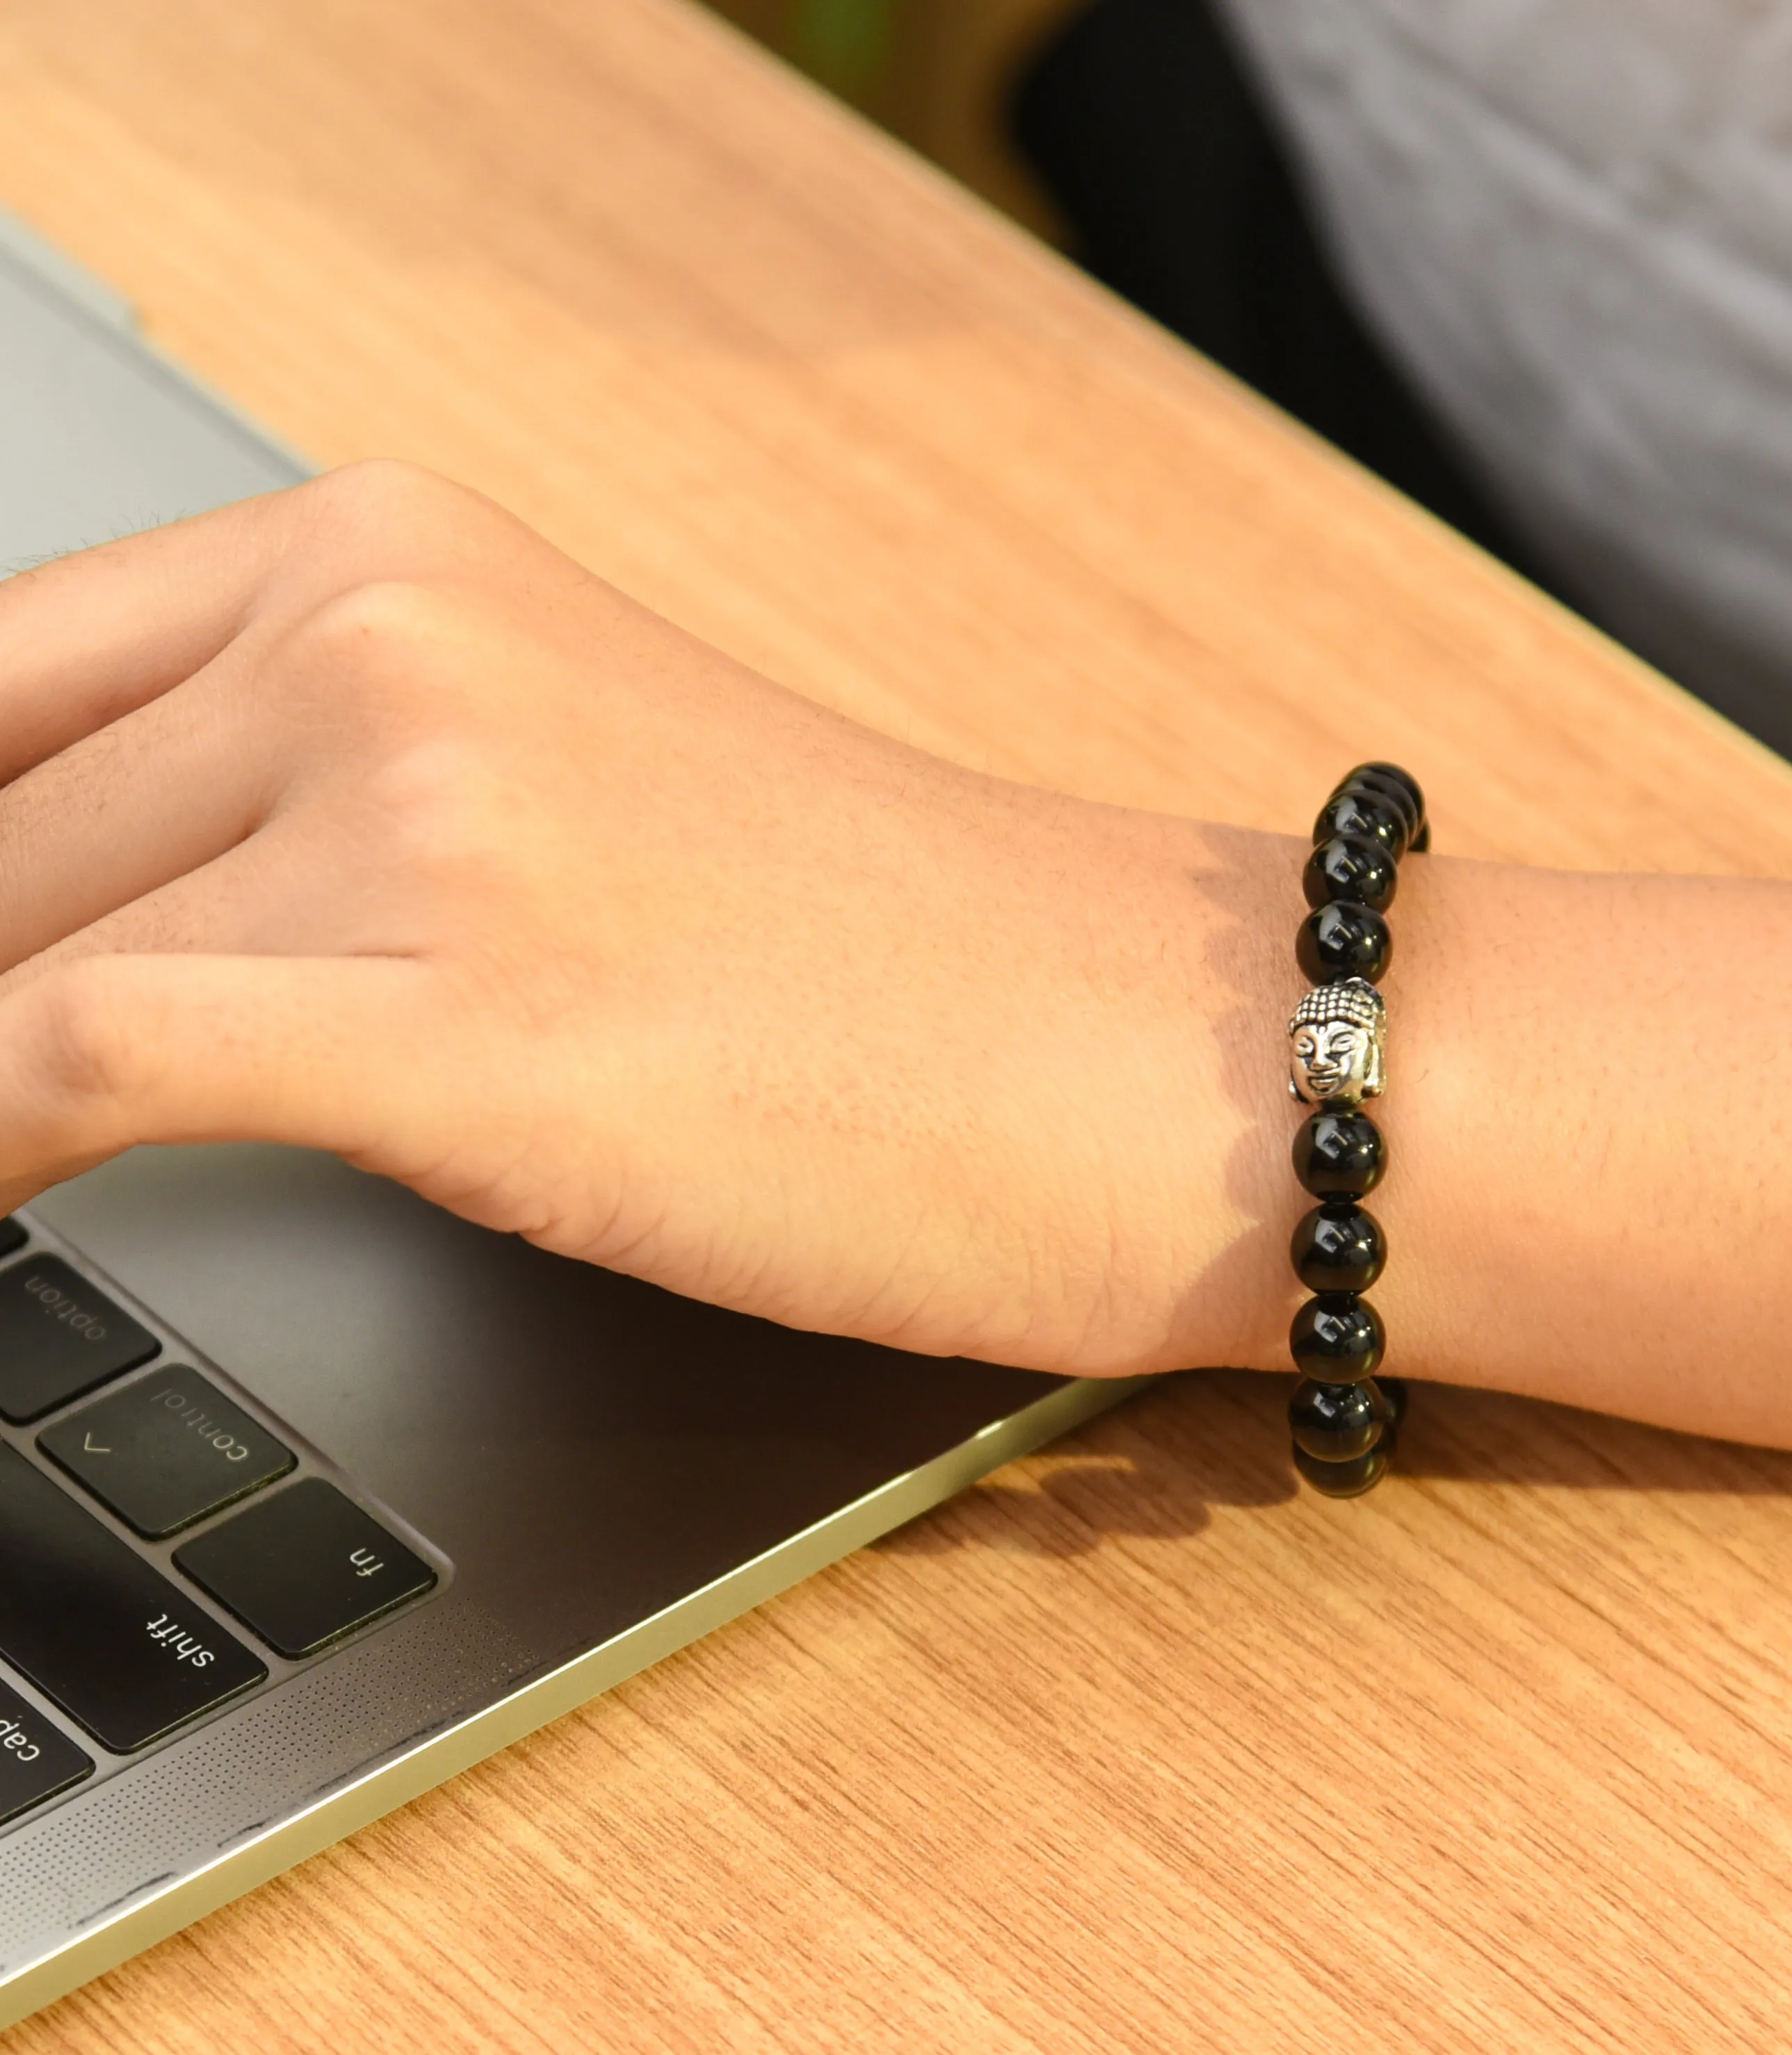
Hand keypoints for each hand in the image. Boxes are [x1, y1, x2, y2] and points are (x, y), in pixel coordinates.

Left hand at [0, 462, 1305, 1373]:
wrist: (1137, 1054)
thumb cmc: (894, 959)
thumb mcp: (563, 797)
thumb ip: (324, 804)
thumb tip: (80, 927)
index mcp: (402, 555)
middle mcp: (391, 634)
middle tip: (8, 1094)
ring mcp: (427, 809)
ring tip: (12, 1177)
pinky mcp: (463, 1016)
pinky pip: (63, 1072)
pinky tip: (11, 1220)